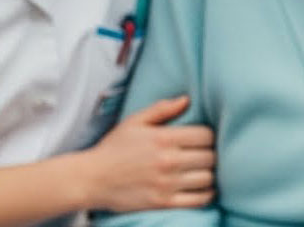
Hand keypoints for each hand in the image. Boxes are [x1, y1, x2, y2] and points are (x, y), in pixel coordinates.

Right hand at [81, 95, 215, 211]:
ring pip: (207, 178)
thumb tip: (187, 99)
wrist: (91, 179)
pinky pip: (198, 200)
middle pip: (210, 157)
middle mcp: (168, 161)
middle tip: (208, 154)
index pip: (206, 135)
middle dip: (212, 154)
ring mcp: (166, 184)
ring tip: (206, 170)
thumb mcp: (135, 122)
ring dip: (210, 173)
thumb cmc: (114, 148)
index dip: (210, 136)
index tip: (205, 139)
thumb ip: (162, 109)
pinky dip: (207, 194)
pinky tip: (205, 188)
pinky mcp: (163, 203)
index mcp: (164, 138)